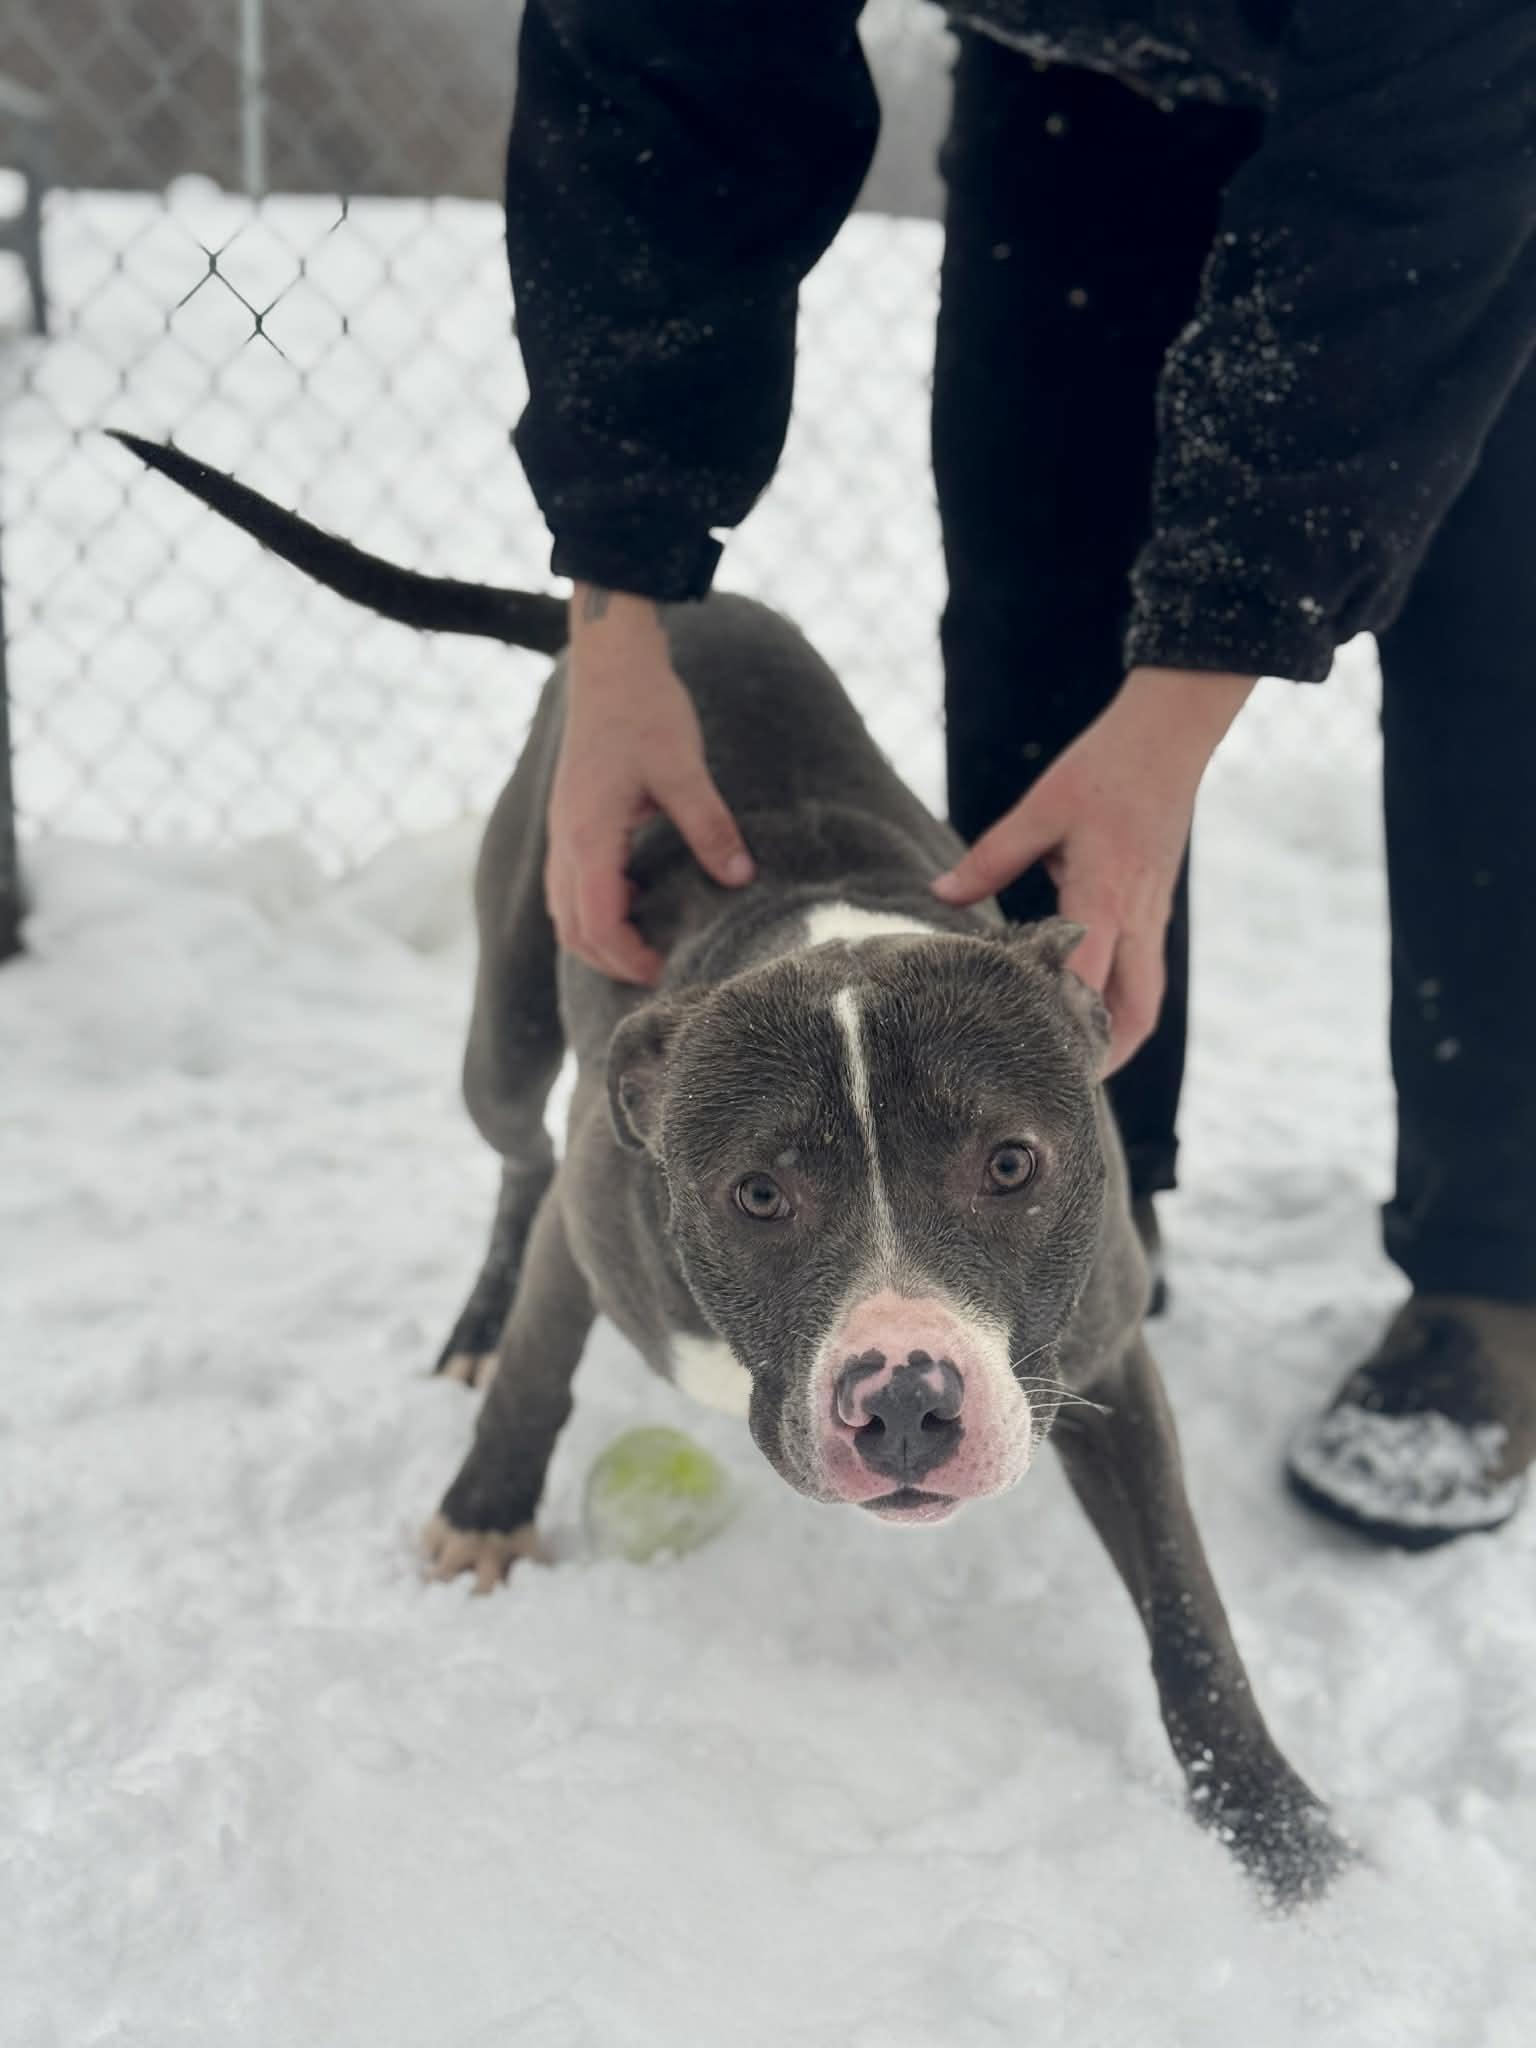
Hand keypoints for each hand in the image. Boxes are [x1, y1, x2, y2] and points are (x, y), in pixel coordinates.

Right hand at [546, 586, 755, 981]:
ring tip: (645, 946)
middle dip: (610, 960)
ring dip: (598, 937)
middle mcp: (566, 839)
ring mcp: (562, 830)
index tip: (666, 970)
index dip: (628, 957)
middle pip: (572, 928)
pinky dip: (594, 907)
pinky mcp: (569, 819)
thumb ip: (710, 827)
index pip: (598, 922)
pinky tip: (635, 899)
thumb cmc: (645, 710)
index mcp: (589, 835)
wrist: (610, 664)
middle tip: (658, 971)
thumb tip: (741, 876)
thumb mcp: (685, 770)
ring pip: (564, 909)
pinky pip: (569, 883)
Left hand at [932, 667, 1254, 1071]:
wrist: (1169, 738)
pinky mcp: (1154, 910)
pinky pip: (1144, 974)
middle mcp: (1137, 921)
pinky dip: (1118, 1002)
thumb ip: (989, 858)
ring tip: (1070, 1058)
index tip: (1030, 1059)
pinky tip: (1083, 1007)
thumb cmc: (1103, 769)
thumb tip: (940, 896)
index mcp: (1105, 900)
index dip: (1062, 1027)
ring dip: (1116, 1034)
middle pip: (1136, 1015)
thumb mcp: (1039, 809)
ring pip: (1145, 1000)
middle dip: (1104, 1056)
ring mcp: (1153, 919)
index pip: (1086, 983)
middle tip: (1057, 1082)